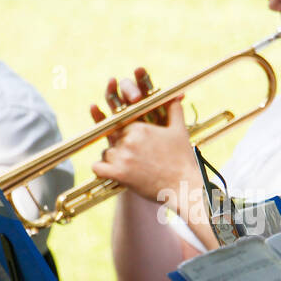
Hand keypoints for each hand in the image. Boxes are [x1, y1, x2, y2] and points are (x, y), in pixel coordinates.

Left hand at [90, 69, 200, 209]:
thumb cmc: (182, 159)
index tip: (133, 143)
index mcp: (140, 127)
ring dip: (113, 160)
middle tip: (135, 158)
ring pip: (106, 153)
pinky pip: (97, 168)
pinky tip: (109, 172)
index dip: (126, 134)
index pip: (122, 125)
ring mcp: (122, 156)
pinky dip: (101, 170)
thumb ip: (174, 109)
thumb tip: (175, 95)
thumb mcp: (179, 130)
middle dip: (121, 147)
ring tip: (130, 168)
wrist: (183, 185)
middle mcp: (128, 139)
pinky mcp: (119, 174)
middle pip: (113, 139)